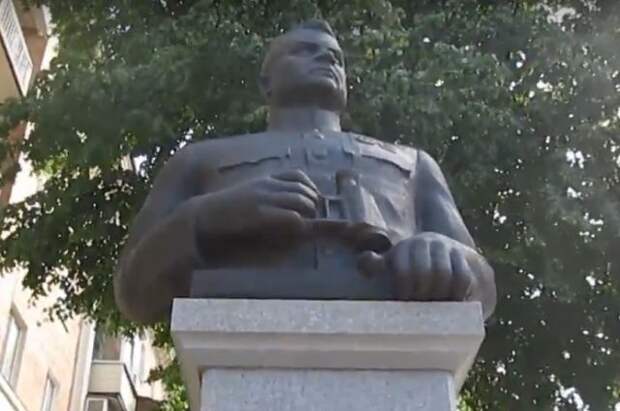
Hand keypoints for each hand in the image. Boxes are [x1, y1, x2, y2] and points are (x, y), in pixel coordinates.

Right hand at [193, 169, 319, 238]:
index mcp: (264, 180)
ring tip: (305, 227)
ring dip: (308, 214)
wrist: (203, 216)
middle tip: (311, 219)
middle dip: (313, 204)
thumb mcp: (248, 195)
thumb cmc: (225, 209)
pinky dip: (298, 224)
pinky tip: (295, 232)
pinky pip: (291, 216)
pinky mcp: (260, 214)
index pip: (297, 175)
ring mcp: (264, 198)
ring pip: (301, 201)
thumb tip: (286, 206)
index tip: (311, 203)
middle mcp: (267, 185)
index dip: (310, 189)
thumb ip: (266, 196)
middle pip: (304, 189)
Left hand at [358, 232, 486, 300]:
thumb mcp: (393, 263)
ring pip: (443, 275)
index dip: (404, 291)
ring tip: (436, 308)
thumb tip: (364, 259)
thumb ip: (376, 264)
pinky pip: (461, 277)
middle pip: (424, 274)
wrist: (452, 258)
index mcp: (403, 248)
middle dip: (422, 294)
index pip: (403, 271)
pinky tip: (452, 303)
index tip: (406, 303)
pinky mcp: (463, 255)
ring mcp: (444, 247)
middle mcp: (423, 242)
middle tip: (421, 309)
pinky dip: (456, 293)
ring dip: (440, 295)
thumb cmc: (413, 267)